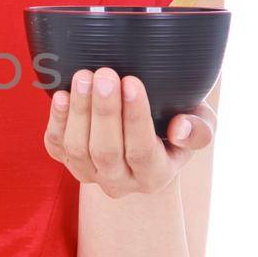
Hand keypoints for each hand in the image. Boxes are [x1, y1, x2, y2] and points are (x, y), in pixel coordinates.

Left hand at [43, 67, 214, 195]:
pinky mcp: (68, 162)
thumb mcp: (202, 124)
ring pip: (78, 150)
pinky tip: (61, 94)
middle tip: (105, 73)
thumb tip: (181, 128)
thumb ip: (199, 130)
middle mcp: (121, 183)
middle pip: (106, 152)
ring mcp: (91, 175)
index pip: (143, 152)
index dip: (135, 118)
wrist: (147, 136)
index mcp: (156, 176)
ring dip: (79, 111)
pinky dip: (56, 120)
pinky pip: (55, 147)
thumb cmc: (177, 122)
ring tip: (84, 76)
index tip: (132, 81)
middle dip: (104, 111)